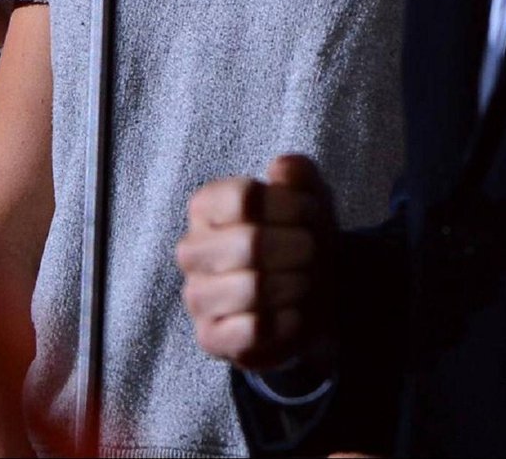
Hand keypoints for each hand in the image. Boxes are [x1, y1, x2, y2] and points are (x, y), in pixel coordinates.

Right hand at [176, 153, 336, 373]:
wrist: (308, 299)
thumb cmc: (298, 240)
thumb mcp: (308, 199)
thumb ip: (299, 173)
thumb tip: (280, 168)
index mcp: (206, 207)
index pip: (244, 198)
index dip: (289, 205)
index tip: (311, 214)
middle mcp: (192, 250)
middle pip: (250, 243)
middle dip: (298, 248)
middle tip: (313, 253)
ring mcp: (197, 296)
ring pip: (252, 288)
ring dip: (296, 284)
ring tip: (306, 282)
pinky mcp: (210, 337)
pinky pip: (253, 329)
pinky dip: (287, 321)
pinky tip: (296, 314)